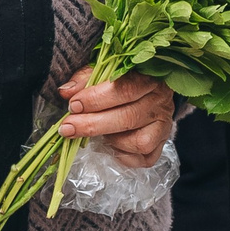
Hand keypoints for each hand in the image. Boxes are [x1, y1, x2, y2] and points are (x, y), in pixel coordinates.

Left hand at [55, 67, 173, 165]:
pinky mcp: (162, 144)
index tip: (73, 105)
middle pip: (128, 118)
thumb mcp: (104, 72)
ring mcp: (163, 126)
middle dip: (92, 125)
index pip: (124, 89)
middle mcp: (159, 103)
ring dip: (112, 140)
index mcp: (148, 79)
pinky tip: (111, 145)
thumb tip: (65, 92)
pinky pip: (145, 158)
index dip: (96, 99)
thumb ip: (85, 79)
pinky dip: (124, 155)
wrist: (151, 93)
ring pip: (139, 142)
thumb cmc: (123, 82)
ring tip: (97, 135)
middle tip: (68, 128)